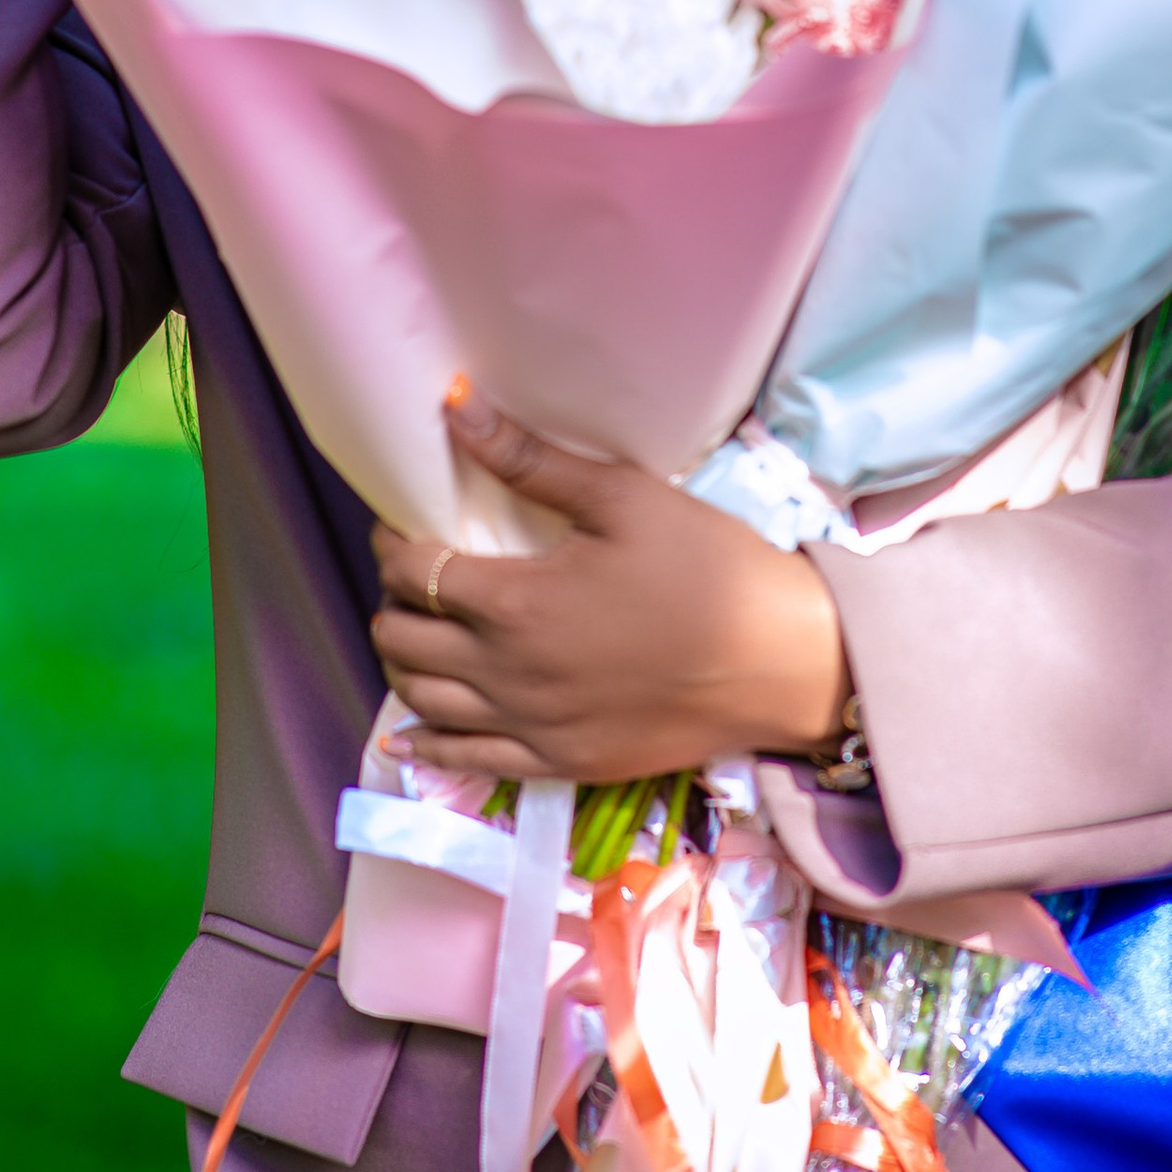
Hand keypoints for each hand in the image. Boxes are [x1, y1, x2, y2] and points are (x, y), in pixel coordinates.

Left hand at [370, 389, 851, 783]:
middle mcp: (506, 674)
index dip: (393, 545)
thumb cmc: (707, 567)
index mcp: (515, 604)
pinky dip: (427, 742)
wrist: (779, 662)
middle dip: (393, 601)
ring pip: (422, 701)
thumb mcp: (623, 497)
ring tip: (418, 632)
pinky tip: (413, 730)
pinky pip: (467, 762)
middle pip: (402, 640)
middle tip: (414, 575)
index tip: (402, 526)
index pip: (414, 573)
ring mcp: (530, 728)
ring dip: (404, 663)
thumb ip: (532, 461)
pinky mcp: (560, 764)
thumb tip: (455, 407)